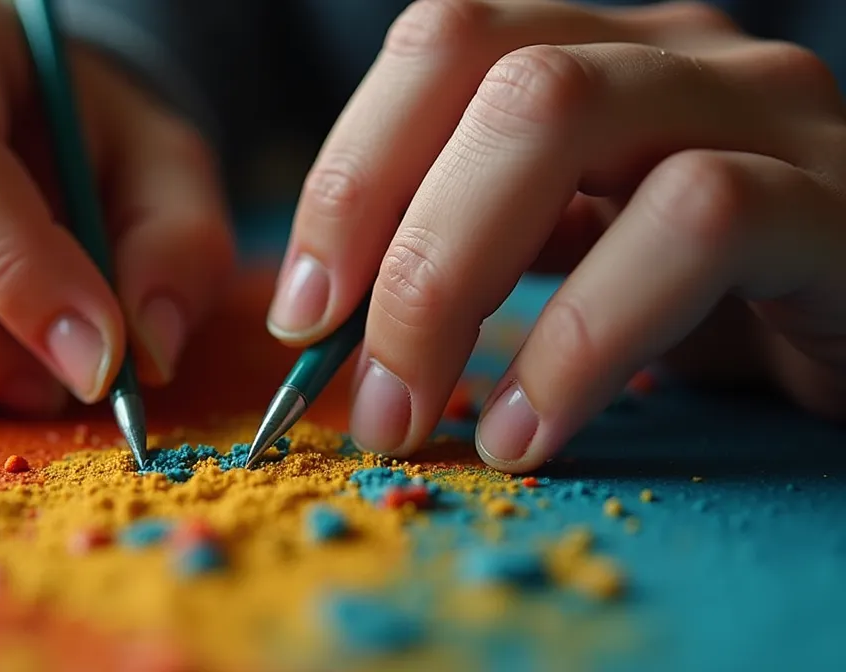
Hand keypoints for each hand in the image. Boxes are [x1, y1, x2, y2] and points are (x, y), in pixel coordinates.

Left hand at [269, 0, 845, 471]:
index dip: (347, 174)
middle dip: (387, 235)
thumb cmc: (723, 301)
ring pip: (561, 112)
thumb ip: (482, 252)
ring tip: (412, 413)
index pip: (440, 47)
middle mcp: (673, 53)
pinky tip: (531, 431)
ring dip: (451, 278)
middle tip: (346, 379)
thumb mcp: (580, 258)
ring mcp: (763, 109)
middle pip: (489, 72)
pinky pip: (693, 226)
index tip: (300, 309)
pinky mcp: (835, 202)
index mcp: (596, 53)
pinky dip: (582, 338)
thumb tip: (333, 312)